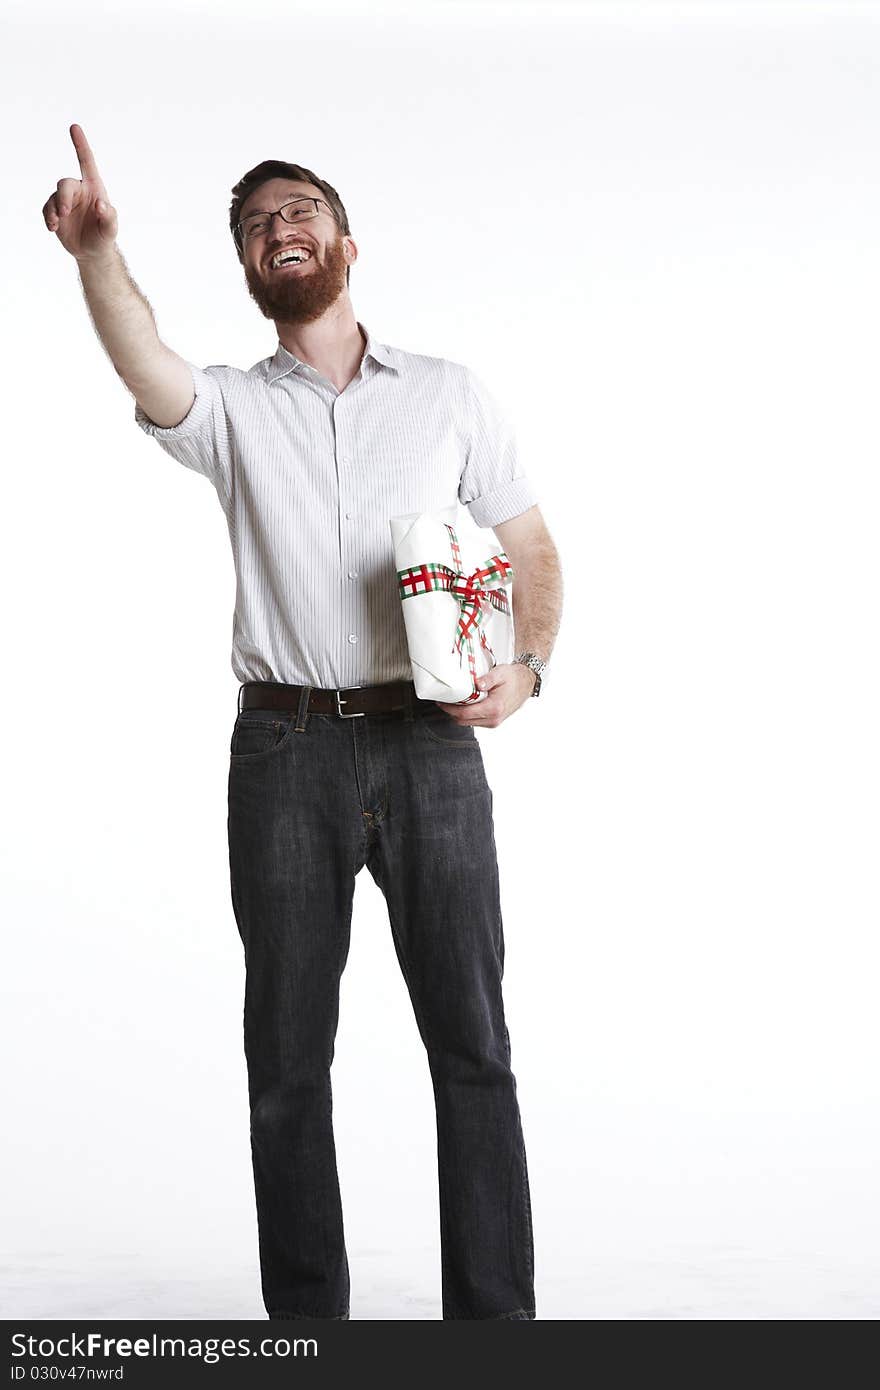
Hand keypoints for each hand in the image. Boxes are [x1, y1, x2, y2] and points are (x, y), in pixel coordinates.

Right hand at [42, 124, 117, 261]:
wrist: (92, 251)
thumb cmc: (104, 236)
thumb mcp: (110, 229)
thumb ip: (109, 217)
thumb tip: (101, 205)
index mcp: (94, 187)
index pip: (86, 162)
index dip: (80, 144)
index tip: (74, 127)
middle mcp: (78, 190)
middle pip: (65, 183)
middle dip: (63, 197)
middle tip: (64, 213)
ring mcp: (65, 200)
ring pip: (54, 196)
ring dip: (53, 210)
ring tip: (56, 223)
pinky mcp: (55, 211)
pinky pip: (47, 209)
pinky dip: (48, 217)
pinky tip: (53, 228)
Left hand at [434, 662, 535, 727]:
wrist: (526, 683)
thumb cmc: (514, 678)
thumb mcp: (500, 673)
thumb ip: (488, 679)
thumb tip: (476, 683)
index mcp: (494, 708)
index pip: (464, 714)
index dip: (449, 709)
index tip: (441, 701)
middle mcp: (493, 719)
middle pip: (463, 721)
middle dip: (451, 712)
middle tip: (444, 701)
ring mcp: (494, 722)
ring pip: (468, 723)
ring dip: (458, 714)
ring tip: (453, 701)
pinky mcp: (493, 721)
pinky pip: (474, 721)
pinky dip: (467, 714)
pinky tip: (464, 704)